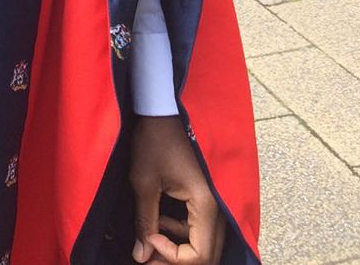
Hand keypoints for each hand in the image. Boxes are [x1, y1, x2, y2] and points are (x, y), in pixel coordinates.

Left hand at [129, 115, 225, 263]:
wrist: (163, 109)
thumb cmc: (154, 140)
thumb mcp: (144, 181)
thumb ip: (145, 222)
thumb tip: (140, 257)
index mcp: (207, 204)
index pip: (201, 255)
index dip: (173, 258)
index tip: (149, 239)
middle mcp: (219, 207)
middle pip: (208, 254)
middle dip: (176, 260)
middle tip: (148, 252)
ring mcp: (216, 202)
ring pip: (205, 243)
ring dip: (179, 249)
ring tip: (151, 237)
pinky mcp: (208, 197)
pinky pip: (201, 228)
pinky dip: (182, 233)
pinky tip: (160, 220)